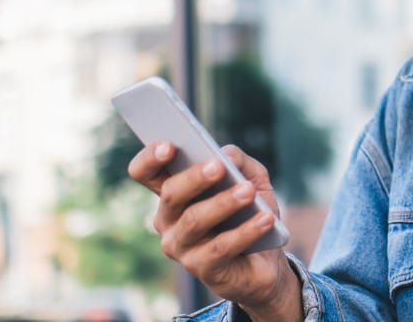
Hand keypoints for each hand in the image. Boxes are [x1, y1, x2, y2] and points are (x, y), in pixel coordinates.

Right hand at [128, 142, 299, 320]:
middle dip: (195, 178)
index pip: (146, 172)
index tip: (169, 145)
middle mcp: (168, 220)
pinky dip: (245, 231)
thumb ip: (239, 161)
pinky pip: (221, 247)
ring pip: (194, 220)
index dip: (151, 158)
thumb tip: (226, 155)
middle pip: (171, 194)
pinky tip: (265, 219)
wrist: (266, 261)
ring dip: (223, 203)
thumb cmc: (250, 213)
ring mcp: (181, 247)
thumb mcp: (252, 179)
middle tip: (218, 166)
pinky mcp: (201, 268)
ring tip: (248, 191)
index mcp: (173, 193)